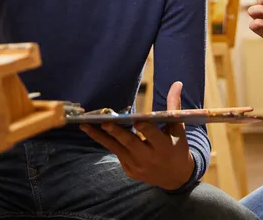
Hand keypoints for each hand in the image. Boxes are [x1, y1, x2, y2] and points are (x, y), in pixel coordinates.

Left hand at [80, 81, 194, 190]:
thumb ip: (174, 106)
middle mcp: (149, 158)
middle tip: (104, 122)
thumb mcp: (177, 128)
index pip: (152, 135)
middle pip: (130, 143)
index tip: (137, 120)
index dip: (145, 128)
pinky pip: (117, 154)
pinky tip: (94, 132)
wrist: (176, 178)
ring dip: (100, 137)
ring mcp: (137, 166)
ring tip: (85, 126)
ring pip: (116, 149)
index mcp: (163, 146)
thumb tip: (177, 83)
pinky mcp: (129, 171)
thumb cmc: (177, 148)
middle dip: (117, 133)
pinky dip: (107, 143)